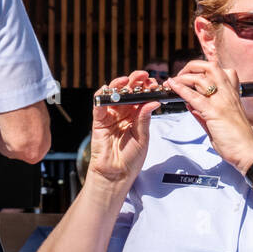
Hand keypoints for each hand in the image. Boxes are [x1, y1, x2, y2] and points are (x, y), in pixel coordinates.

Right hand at [88, 71, 158, 186]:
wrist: (116, 174)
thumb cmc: (131, 159)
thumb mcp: (143, 137)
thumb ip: (144, 118)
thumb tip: (153, 101)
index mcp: (136, 117)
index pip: (141, 97)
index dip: (147, 89)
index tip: (154, 83)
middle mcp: (123, 114)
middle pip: (128, 93)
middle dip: (135, 82)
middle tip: (143, 77)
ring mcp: (110, 116)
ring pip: (114, 95)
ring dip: (120, 85)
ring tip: (128, 80)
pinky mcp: (98, 121)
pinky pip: (98, 104)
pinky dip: (102, 95)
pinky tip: (108, 89)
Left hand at [164, 61, 252, 174]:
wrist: (247, 151)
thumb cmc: (236, 139)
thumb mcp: (218, 122)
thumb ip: (203, 113)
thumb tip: (190, 105)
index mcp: (231, 94)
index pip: (219, 70)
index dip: (203, 68)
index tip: (189, 74)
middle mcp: (228, 94)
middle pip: (211, 67)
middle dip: (192, 66)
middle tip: (180, 75)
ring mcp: (222, 101)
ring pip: (201, 79)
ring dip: (183, 78)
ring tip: (173, 82)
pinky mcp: (215, 112)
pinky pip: (195, 97)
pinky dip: (181, 89)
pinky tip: (172, 86)